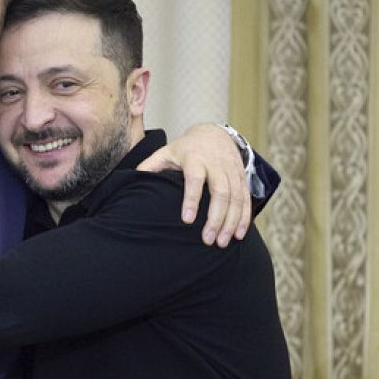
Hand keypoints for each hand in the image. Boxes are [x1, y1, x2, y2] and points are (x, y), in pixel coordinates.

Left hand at [136, 122, 249, 246]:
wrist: (214, 134)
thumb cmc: (184, 149)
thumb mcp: (165, 152)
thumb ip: (150, 166)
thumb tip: (131, 180)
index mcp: (194, 158)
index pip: (194, 179)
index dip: (191, 199)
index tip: (187, 220)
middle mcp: (216, 164)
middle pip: (220, 192)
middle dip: (216, 218)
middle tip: (208, 240)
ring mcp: (231, 171)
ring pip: (236, 198)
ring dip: (231, 222)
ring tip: (222, 243)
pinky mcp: (242, 178)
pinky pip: (246, 199)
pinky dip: (244, 218)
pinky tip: (239, 235)